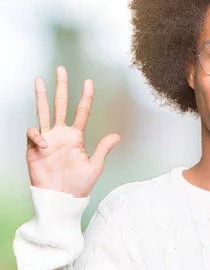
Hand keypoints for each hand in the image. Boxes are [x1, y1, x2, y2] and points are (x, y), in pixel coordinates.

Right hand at [25, 66, 119, 197]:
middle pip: (60, 105)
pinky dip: (37, 135)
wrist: (61, 200)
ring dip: (41, 96)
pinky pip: (33, 134)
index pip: (81, 111)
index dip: (85, 97)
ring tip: (40, 79)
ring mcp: (47, 139)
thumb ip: (103, 149)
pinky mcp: (34, 148)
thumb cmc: (78, 185)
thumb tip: (117, 135)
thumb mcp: (95, 166)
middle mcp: (61, 134)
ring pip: (43, 112)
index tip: (89, 82)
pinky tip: (43, 145)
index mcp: (76, 136)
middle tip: (60, 69)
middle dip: (61, 88)